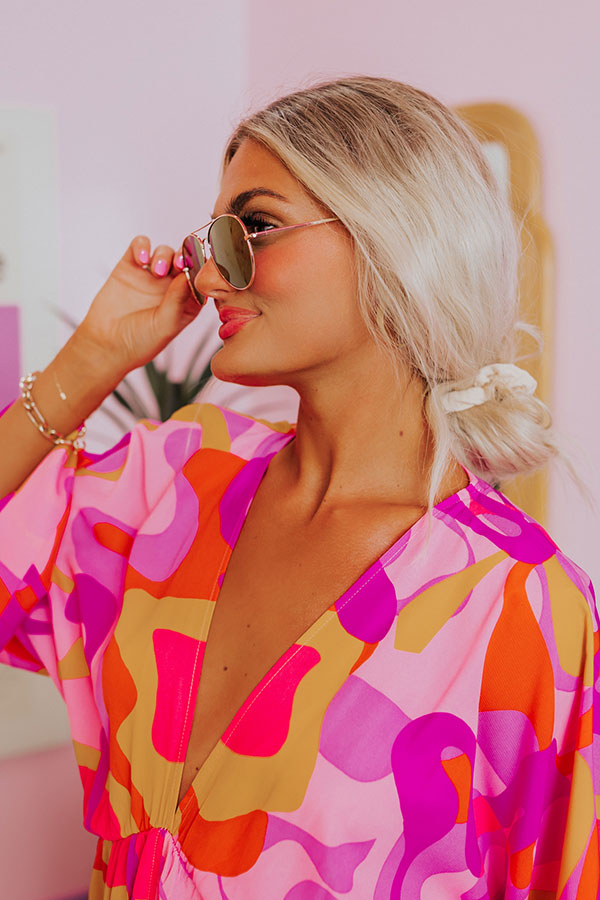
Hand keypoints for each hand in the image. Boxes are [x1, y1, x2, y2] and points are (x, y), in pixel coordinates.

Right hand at [74, 236, 204, 377]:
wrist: (106, 345)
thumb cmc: (140, 342)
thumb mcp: (165, 324)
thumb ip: (178, 299)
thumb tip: (190, 274)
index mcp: (188, 301)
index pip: (201, 279)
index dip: (204, 269)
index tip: (202, 266)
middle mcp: (171, 286)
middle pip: (185, 260)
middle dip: (186, 256)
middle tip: (181, 263)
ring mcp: (151, 275)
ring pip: (165, 252)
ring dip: (164, 255)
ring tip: (157, 270)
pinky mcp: (130, 266)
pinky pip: (139, 246)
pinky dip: (142, 246)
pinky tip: (141, 259)